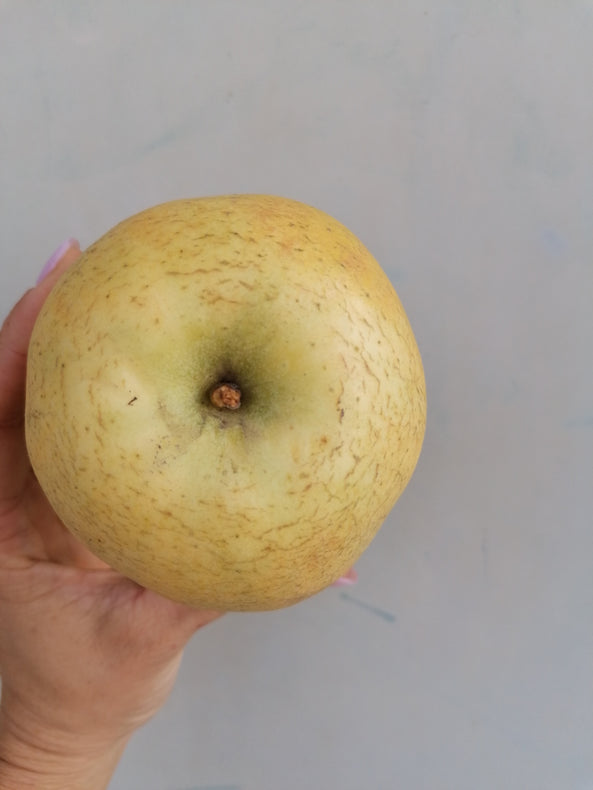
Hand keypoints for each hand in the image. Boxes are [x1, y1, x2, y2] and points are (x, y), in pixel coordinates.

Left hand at [0, 241, 221, 789]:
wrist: (68, 720)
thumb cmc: (76, 689)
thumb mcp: (134, 644)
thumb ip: (208, 596)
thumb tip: (311, 563)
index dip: (22, 334)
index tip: (61, 276)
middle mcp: (20, 490)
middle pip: (35, 382)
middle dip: (71, 319)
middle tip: (109, 259)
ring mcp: (54, 490)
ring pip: (76, 402)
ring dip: (115, 354)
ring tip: (160, 303)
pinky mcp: (92, 499)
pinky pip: (115, 433)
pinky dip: (149, 400)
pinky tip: (190, 378)